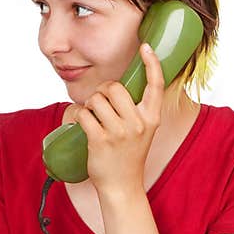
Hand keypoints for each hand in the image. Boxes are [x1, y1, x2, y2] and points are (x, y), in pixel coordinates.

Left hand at [74, 43, 163, 194]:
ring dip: (88, 106)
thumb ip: (137, 110)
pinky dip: (76, 116)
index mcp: (152, 118)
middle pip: (114, 87)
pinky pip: (82, 114)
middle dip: (101, 91)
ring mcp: (120, 132)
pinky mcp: (100, 140)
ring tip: (91, 118)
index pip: (156, 84)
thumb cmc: (128, 155)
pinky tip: (80, 125)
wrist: (122, 186)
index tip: (146, 47)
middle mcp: (138, 123)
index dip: (152, 63)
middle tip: (99, 105)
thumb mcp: (142, 130)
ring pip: (95, 99)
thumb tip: (120, 87)